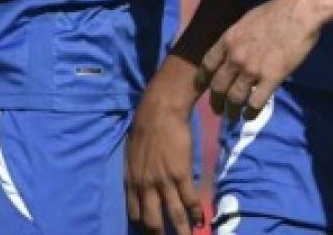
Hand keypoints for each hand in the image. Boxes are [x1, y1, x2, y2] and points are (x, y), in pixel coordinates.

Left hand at [124, 77, 203, 234]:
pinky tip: (201, 220)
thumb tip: (140, 184)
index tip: (150, 231)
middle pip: (152, 220)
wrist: (160, 111)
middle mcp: (146, 185)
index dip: (143, 226)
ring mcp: (164, 181)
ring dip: (182, 231)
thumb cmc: (144, 127)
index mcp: (132, 180)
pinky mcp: (181, 174)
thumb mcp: (131, 153)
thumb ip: (136, 172)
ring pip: (174, 215)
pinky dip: (196, 212)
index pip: (135, 213)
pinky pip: (190, 200)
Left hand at [197, 0, 320, 120]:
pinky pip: (256, 102)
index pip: (207, 65)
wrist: (297, 12)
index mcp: (228, 40)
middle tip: (218, 110)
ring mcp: (252, 69)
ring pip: (234, 98)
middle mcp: (235, 57)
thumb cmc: (275, 11)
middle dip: (215, 101)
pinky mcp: (271, 78)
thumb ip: (237, 39)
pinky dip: (251, 113)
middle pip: (218, 86)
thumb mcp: (246, 21)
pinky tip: (250, 115)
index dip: (202, 79)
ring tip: (233, 117)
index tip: (202, 88)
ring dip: (232, 111)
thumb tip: (235, 50)